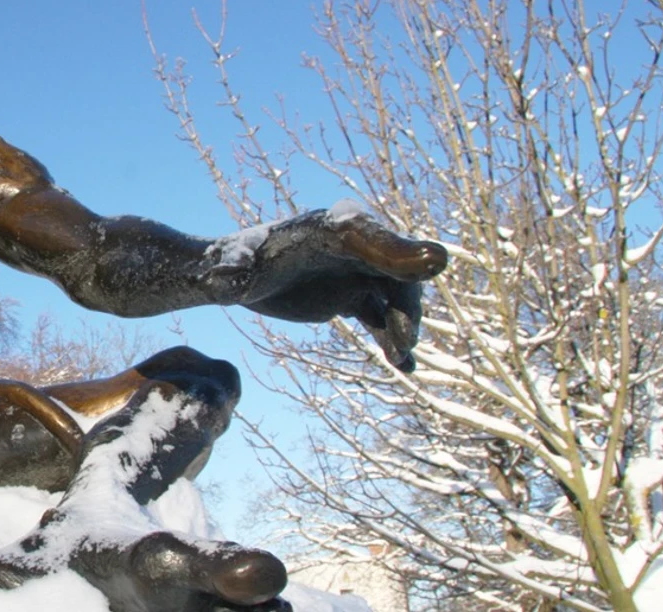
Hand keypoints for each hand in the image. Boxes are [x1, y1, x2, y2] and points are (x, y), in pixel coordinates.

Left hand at [218, 211, 446, 371]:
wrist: (233, 276)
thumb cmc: (230, 266)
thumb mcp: (240, 269)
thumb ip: (244, 269)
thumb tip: (228, 276)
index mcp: (333, 225)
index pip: (375, 235)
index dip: (404, 251)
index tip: (435, 266)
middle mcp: (352, 243)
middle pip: (395, 271)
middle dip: (405, 305)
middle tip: (403, 341)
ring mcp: (354, 270)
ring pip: (392, 296)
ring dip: (402, 326)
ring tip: (401, 359)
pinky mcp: (350, 294)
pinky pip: (381, 314)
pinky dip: (393, 336)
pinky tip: (404, 366)